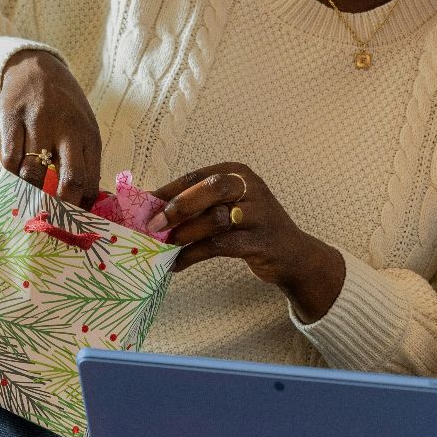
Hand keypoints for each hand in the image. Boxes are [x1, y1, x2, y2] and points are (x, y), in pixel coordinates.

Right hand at [0, 49, 100, 207]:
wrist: (35, 67)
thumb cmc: (64, 108)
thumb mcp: (83, 128)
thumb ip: (84, 161)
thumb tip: (86, 203)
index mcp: (89, 135)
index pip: (91, 180)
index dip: (82, 207)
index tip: (73, 221)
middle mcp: (67, 129)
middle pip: (70, 179)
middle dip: (61, 207)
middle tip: (51, 220)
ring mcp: (38, 122)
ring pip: (33, 173)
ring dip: (30, 193)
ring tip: (28, 202)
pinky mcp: (11, 119)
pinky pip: (8, 159)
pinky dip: (10, 176)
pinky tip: (13, 179)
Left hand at [148, 163, 346, 322]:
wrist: (292, 255)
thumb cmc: (251, 228)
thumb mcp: (229, 207)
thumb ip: (198, 205)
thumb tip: (151, 210)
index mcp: (239, 173)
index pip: (198, 175)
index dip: (168, 190)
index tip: (144, 205)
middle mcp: (251, 188)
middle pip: (213, 188)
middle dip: (179, 206)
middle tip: (154, 225)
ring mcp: (260, 214)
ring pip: (217, 218)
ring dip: (186, 233)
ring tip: (166, 247)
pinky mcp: (261, 241)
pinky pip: (221, 245)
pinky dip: (194, 255)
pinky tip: (178, 264)